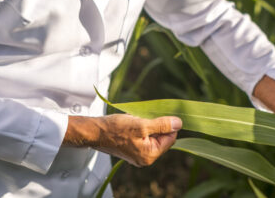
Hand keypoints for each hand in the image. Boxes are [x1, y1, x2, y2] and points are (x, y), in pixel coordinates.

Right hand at [64, 114, 181, 166]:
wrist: (95, 131)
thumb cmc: (116, 128)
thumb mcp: (142, 124)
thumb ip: (162, 125)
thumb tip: (179, 124)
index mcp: (150, 155)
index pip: (171, 138)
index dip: (167, 125)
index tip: (157, 116)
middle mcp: (146, 159)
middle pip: (163, 138)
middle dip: (157, 126)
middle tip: (144, 119)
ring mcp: (139, 155)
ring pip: (154, 137)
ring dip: (149, 126)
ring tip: (136, 122)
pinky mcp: (133, 150)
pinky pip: (145, 138)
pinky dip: (142, 129)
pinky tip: (133, 124)